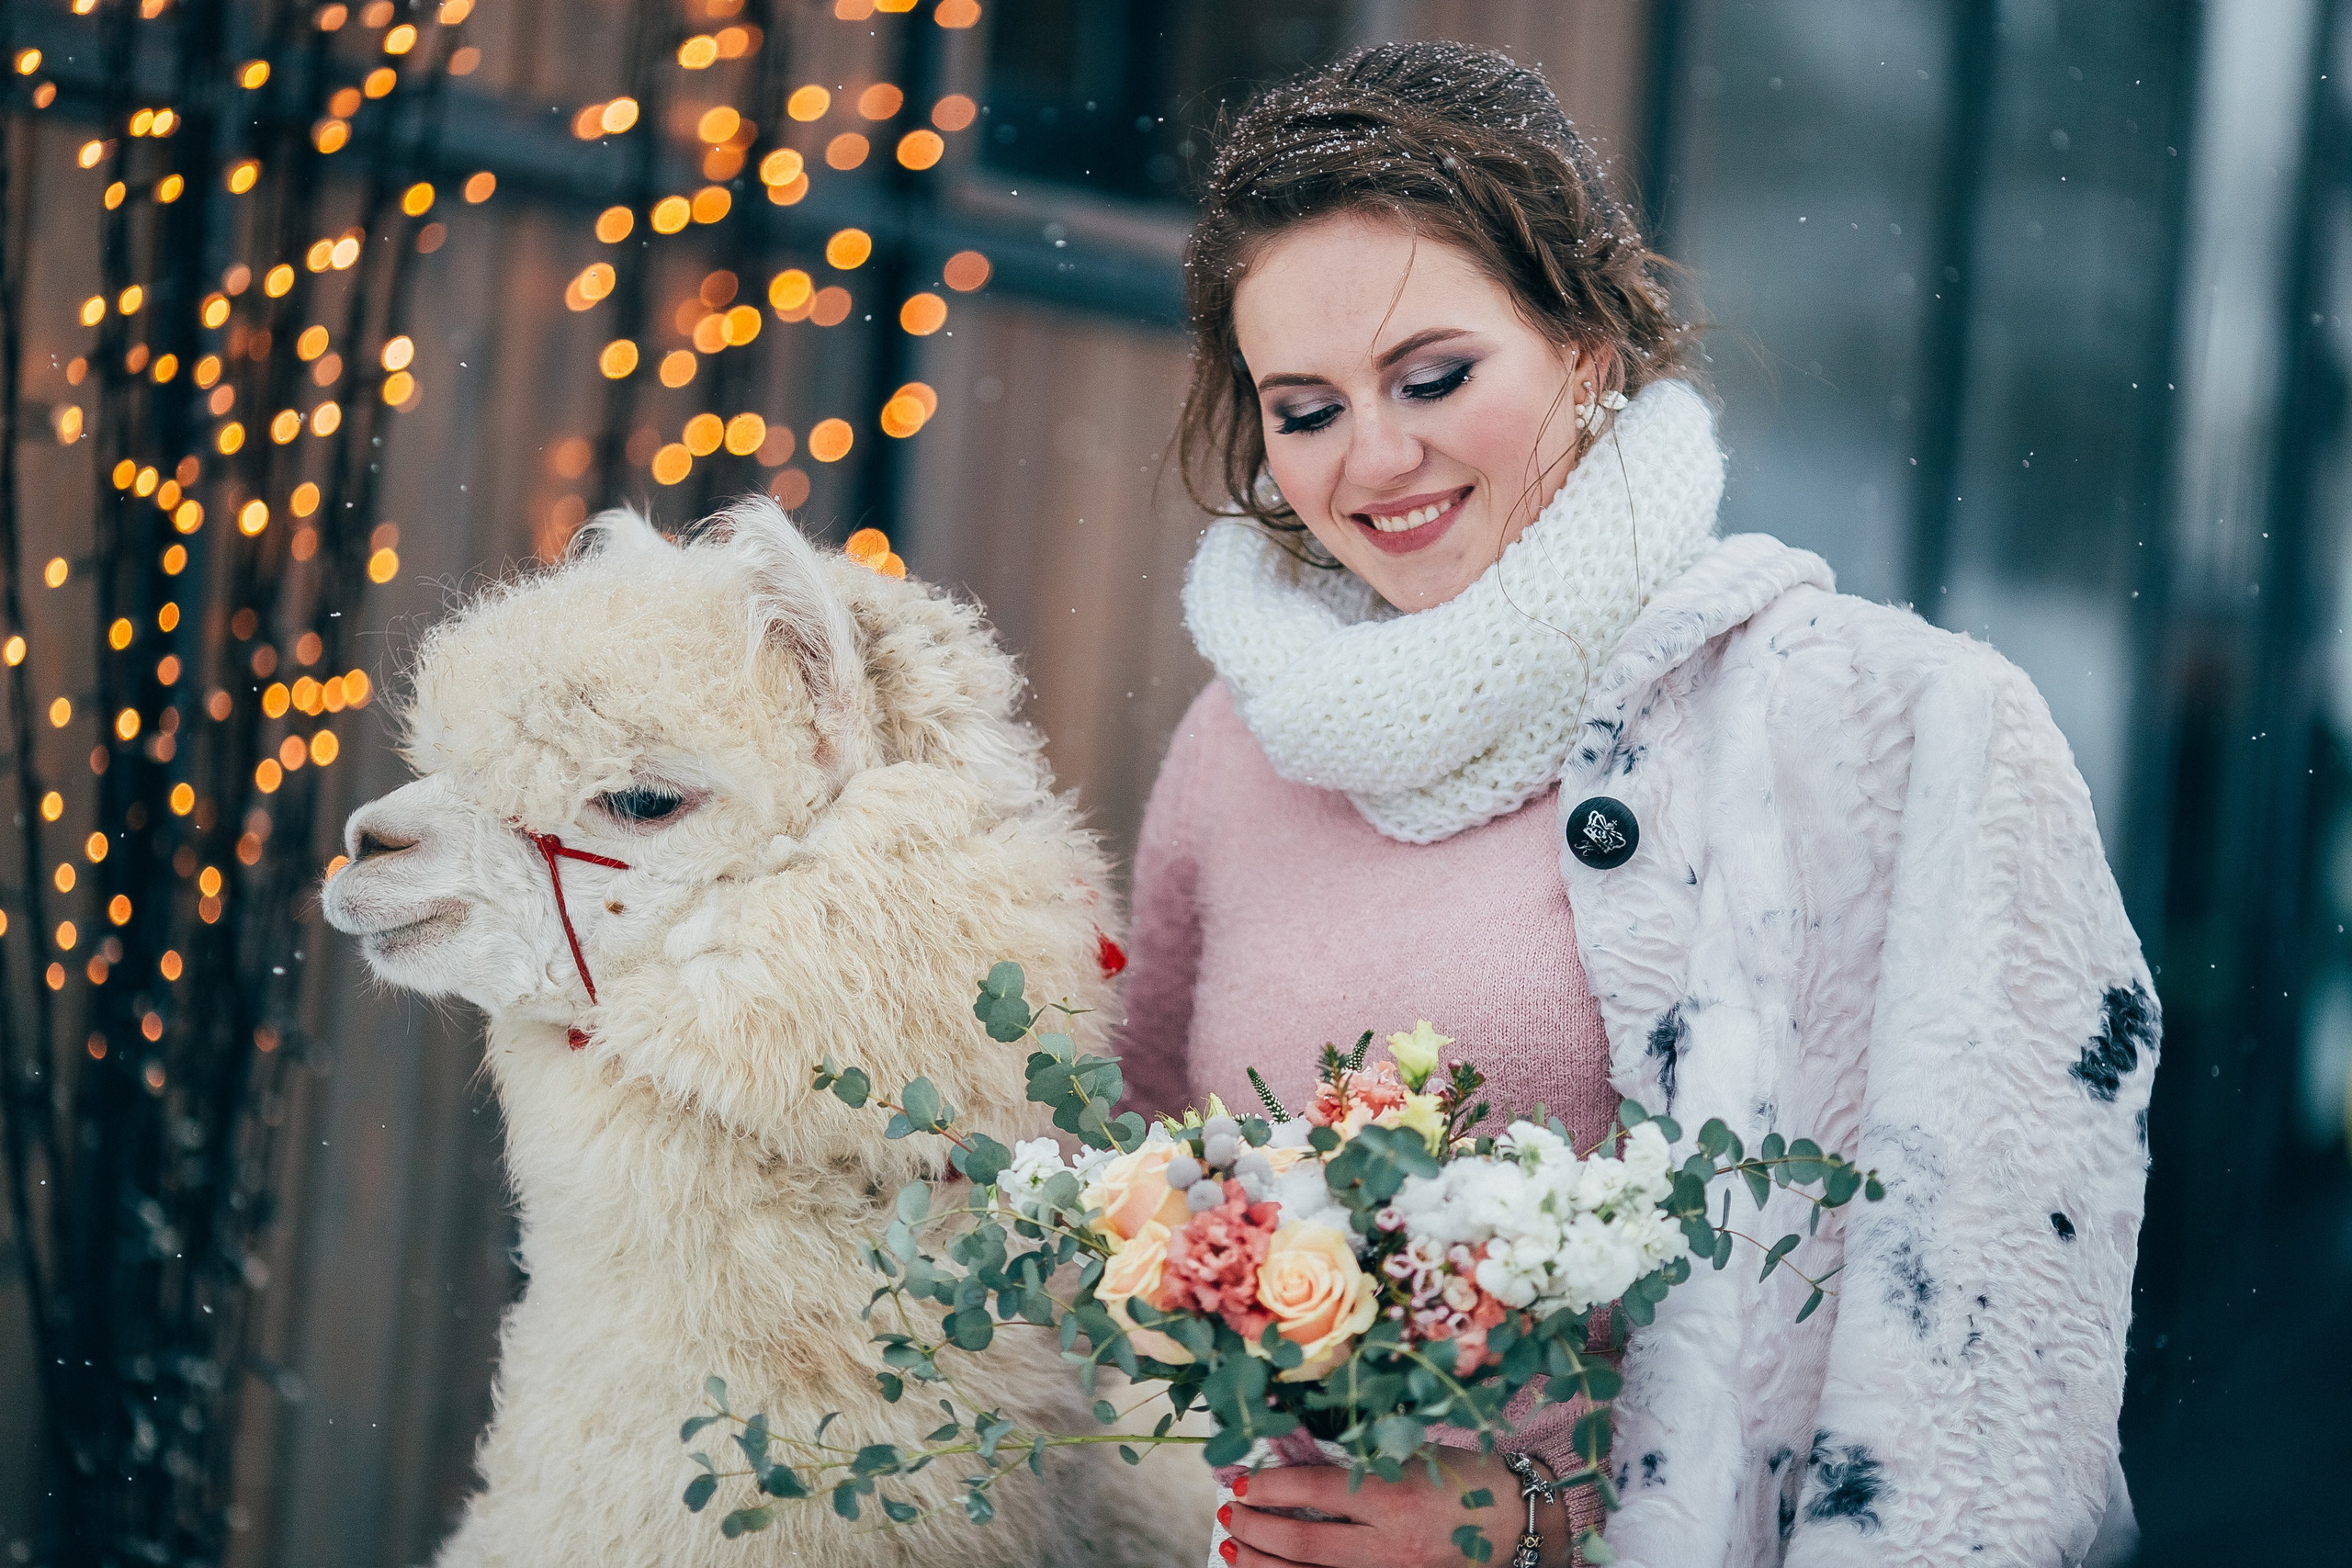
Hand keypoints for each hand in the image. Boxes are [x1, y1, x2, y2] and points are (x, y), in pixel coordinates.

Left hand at [1219, 1450, 1570, 1567]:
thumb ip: (1360, 1460)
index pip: (1313, 1490)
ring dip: (1263, 1564)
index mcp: (1394, 1496)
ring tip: (1234, 1549)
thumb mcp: (1413, 1456)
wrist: (1517, 1524)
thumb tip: (1295, 1459)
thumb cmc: (1466, 1478)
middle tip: (1230, 1514)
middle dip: (1255, 1528)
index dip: (1269, 1486)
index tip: (1242, 1481)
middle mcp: (1389, 1544)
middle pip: (1302, 1542)